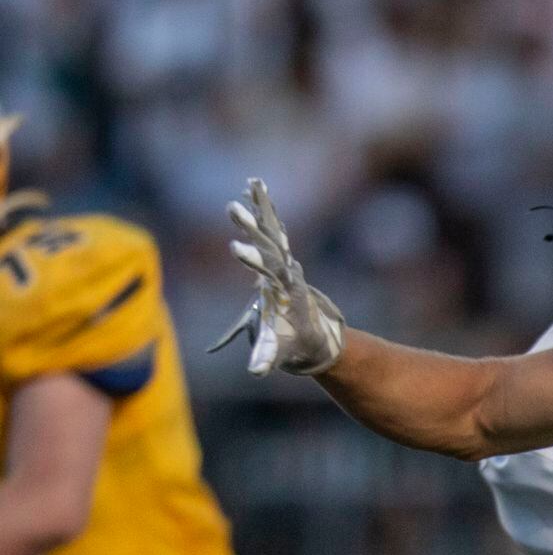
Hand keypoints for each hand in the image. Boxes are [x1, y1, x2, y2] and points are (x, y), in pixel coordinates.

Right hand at [209, 178, 344, 375]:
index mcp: (285, 290)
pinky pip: (271, 228)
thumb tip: (256, 371)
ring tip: (250, 182)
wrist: (318, 336)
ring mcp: (285, 262)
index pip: (268, 272)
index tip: (235, 248)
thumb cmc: (295, 345)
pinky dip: (262, 208)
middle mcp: (287, 270)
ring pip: (272, 230)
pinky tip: (252, 185)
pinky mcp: (280, 258)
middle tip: (232, 209)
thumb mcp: (281, 352)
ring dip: (260, 207)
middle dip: (252, 228)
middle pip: (269, 245)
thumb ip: (266, 357)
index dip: (253, 260)